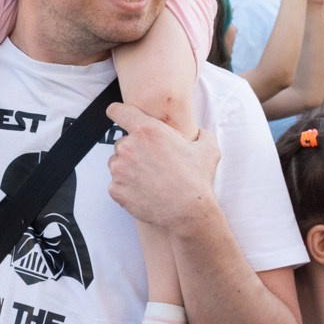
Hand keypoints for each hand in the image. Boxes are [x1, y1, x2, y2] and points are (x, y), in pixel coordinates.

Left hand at [106, 101, 219, 230]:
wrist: (189, 212)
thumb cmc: (197, 180)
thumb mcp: (208, 149)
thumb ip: (202, 134)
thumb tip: (200, 132)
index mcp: (148, 131)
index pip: (118, 111)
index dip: (118, 112)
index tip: (119, 116)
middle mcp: (129, 146)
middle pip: (121, 143)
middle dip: (133, 151)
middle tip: (151, 164)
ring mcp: (119, 169)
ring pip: (116, 164)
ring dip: (128, 169)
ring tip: (149, 180)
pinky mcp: (115, 189)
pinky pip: (116, 184)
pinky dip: (126, 188)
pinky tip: (144, 193)